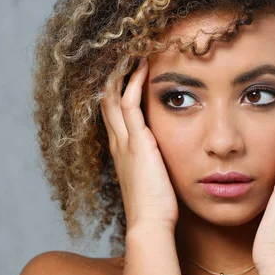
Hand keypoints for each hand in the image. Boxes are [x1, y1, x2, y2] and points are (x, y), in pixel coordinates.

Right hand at [101, 58, 177, 229]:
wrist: (150, 223)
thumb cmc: (156, 207)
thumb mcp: (153, 179)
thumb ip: (155, 165)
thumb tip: (166, 158)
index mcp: (122, 151)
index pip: (114, 114)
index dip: (117, 91)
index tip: (127, 73)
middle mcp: (118, 142)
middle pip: (107, 100)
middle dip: (114, 76)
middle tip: (123, 54)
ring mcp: (125, 140)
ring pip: (114, 96)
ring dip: (121, 72)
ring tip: (131, 50)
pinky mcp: (137, 141)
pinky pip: (130, 102)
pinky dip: (134, 82)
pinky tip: (143, 65)